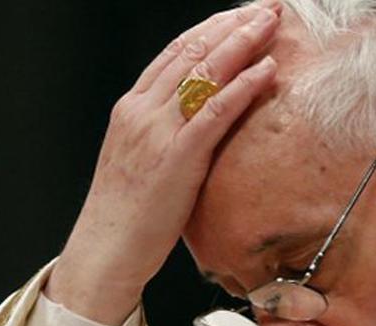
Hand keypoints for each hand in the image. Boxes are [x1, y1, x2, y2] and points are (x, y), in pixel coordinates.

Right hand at [45, 1, 281, 324]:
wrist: (104, 251)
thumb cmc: (125, 215)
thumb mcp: (139, 161)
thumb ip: (163, 135)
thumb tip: (199, 123)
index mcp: (131, 109)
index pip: (174, 53)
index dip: (210, 30)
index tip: (238, 16)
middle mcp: (141, 110)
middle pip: (192, 52)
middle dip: (231, 25)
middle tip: (264, 8)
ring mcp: (157, 130)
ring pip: (205, 72)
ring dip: (242, 42)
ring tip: (271, 24)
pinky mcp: (177, 156)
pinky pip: (216, 112)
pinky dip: (244, 86)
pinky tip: (267, 70)